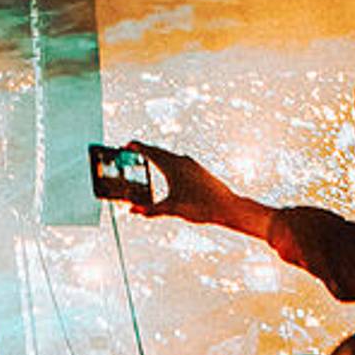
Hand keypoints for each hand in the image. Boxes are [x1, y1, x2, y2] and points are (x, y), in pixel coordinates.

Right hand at [133, 143, 252, 230]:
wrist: (227, 206)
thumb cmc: (201, 207)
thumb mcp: (172, 209)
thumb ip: (151, 210)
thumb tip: (132, 210)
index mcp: (173, 167)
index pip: (150, 152)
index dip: (137, 147)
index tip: (126, 144)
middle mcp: (182, 161)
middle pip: (159, 151)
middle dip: (144, 150)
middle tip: (132, 150)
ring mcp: (191, 164)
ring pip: (169, 155)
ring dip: (156, 155)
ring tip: (147, 158)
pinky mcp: (198, 169)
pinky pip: (178, 160)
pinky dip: (167, 161)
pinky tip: (169, 169)